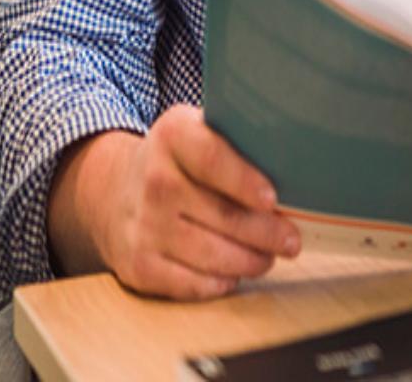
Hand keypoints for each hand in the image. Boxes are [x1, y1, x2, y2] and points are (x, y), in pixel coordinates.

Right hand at [50, 105, 300, 298]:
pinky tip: (234, 277)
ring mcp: (143, 225)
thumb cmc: (179, 157)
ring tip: (270, 258)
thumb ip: (238, 135)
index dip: (244, 181)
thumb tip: (298, 153)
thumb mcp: (199, 128)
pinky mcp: (136, 264)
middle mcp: (154, 180)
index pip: (213, 159)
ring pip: (208, 253)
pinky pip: (184, 282)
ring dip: (247, 261)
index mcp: (174, 136)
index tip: (272, 199)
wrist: (113, 188)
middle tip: (292, 241)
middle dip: (264, 233)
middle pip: (220, 214)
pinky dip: (215, 284)